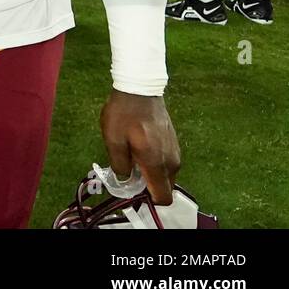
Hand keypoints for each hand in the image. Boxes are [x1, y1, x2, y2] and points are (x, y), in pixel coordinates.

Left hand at [100, 90, 179, 204]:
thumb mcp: (113, 140)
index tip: (132, 190)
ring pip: (165, 175)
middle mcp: (172, 161)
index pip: (163, 197)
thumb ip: (119, 166)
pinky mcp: (174, 142)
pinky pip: (166, 162)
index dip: (147, 200)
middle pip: (164, 187)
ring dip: (150, 173)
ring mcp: (175, 151)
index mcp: (157, 163)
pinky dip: (154, 162)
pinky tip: (139, 146)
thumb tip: (125, 181)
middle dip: (147, 186)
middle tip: (128, 171)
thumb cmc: (124, 114)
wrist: (139, 88)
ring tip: (131, 155)